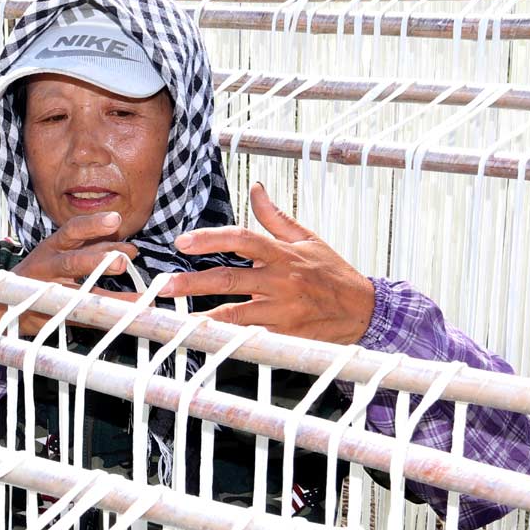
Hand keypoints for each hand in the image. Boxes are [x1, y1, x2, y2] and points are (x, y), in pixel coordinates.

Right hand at [0, 211, 139, 336]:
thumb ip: (93, 249)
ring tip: (132, 297)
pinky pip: (79, 316)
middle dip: (99, 259)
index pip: (72, 231)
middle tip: (124, 258)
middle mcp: (47, 267)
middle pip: (72, 261)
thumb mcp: (60, 254)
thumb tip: (131, 249)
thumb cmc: (41, 273)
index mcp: (51, 247)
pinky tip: (125, 317)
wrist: (2, 301)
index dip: (92, 225)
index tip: (116, 219)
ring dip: (104, 297)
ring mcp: (47, 293)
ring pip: (74, 292)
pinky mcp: (52, 314)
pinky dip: (103, 316)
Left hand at [153, 183, 375, 343]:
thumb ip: (276, 217)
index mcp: (283, 255)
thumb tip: (256, 189)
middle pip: (230, 279)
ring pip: (235, 314)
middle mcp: (280, 282)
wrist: (365, 312)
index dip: (211, 239)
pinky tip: (205, 339)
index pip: (242, 239)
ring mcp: (282, 312)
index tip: (183, 242)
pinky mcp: (285, 335)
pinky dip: (228, 338)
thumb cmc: (334, 274)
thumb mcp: (308, 239)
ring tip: (175, 318)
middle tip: (164, 286)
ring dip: (203, 316)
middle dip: (193, 282)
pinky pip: (250, 337)